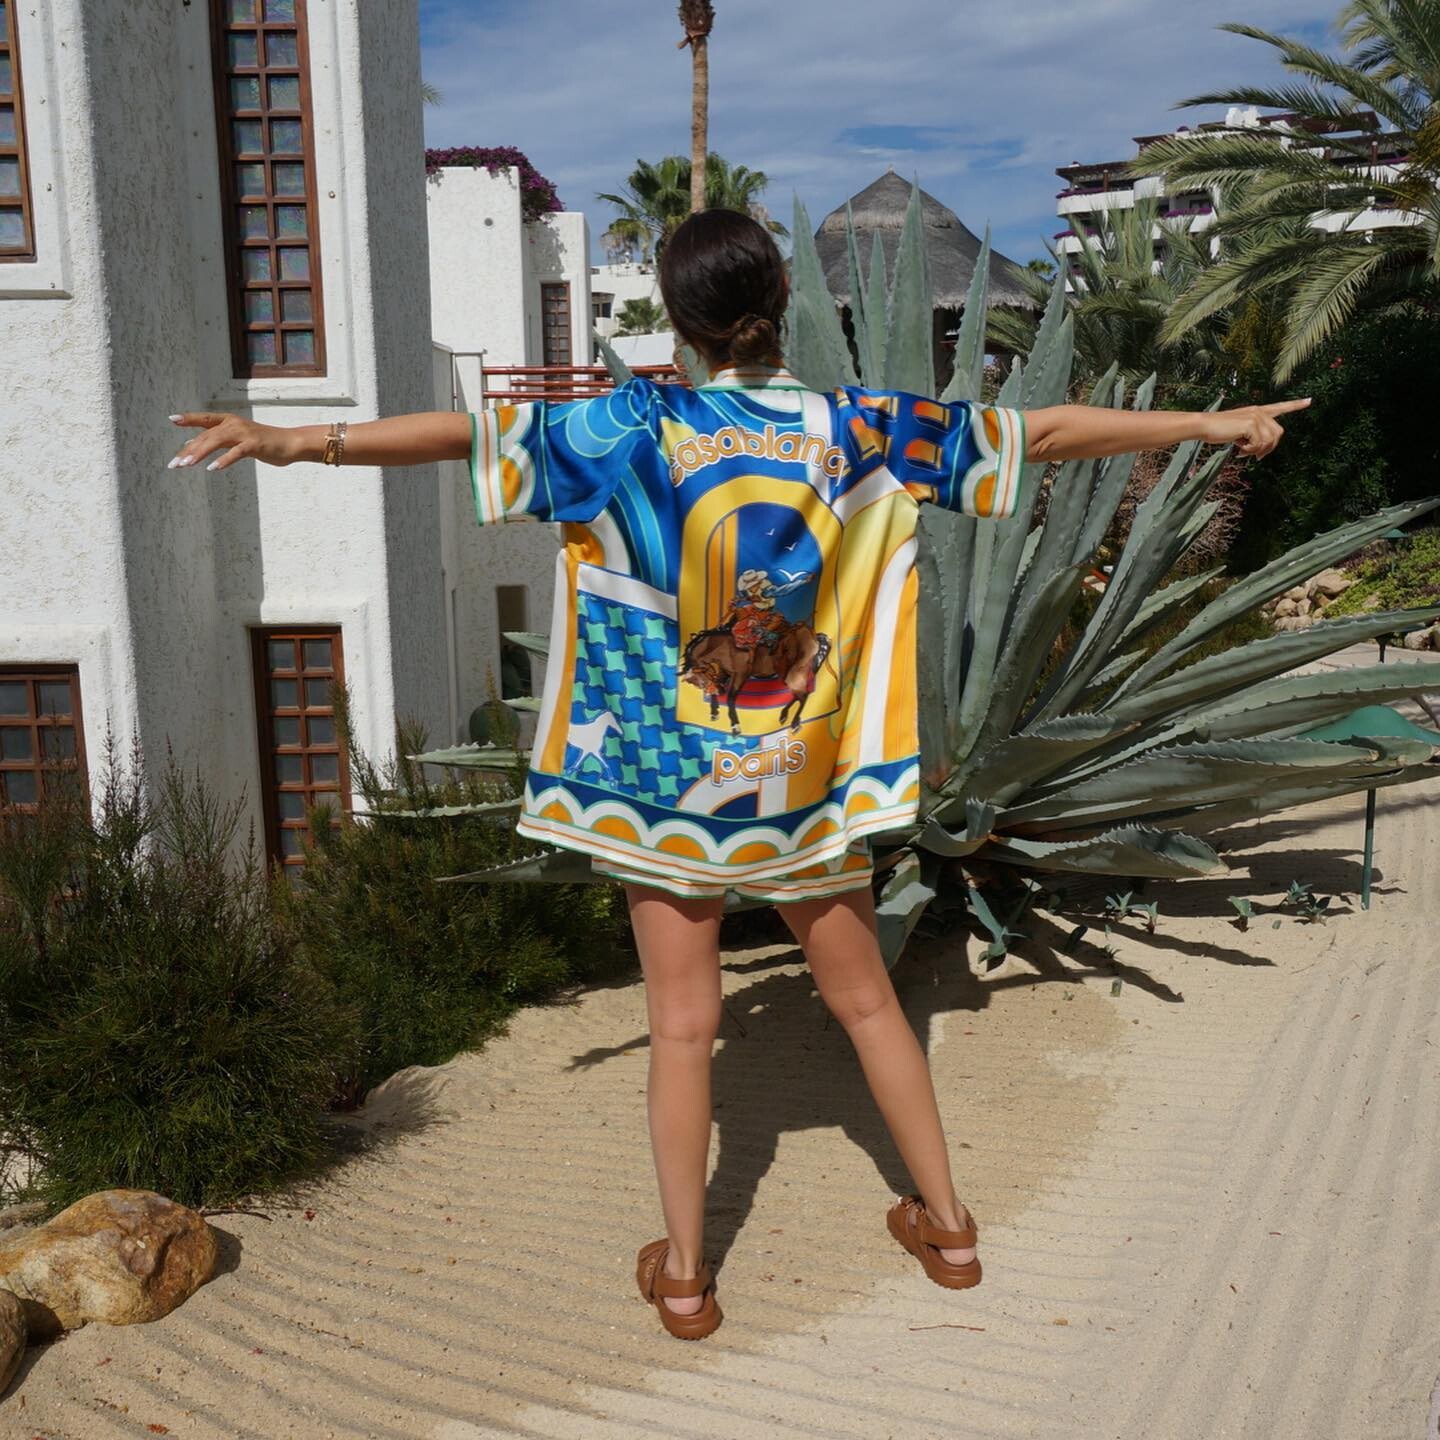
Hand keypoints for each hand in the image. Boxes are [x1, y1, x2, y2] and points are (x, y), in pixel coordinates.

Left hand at [165, 411, 309, 471]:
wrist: (290, 443)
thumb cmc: (264, 443)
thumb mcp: (238, 439)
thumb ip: (218, 440)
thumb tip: (193, 444)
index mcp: (229, 421)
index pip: (205, 419)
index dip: (189, 418)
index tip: (172, 420)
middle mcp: (234, 424)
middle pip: (206, 436)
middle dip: (188, 451)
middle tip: (174, 464)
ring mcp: (244, 433)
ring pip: (216, 441)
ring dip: (200, 454)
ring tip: (186, 465)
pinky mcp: (254, 444)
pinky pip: (235, 452)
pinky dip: (223, 460)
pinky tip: (212, 468)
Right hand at [1202, 398, 1311, 458]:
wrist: (1205, 425)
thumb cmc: (1218, 430)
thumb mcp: (1239, 433)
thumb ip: (1253, 436)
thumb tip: (1262, 451)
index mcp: (1257, 411)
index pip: (1280, 407)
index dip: (1295, 405)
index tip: (1309, 401)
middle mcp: (1259, 412)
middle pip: (1278, 433)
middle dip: (1268, 448)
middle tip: (1254, 455)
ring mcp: (1256, 417)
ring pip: (1270, 441)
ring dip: (1257, 451)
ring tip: (1243, 451)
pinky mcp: (1251, 424)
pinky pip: (1259, 444)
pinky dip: (1250, 451)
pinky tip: (1238, 449)